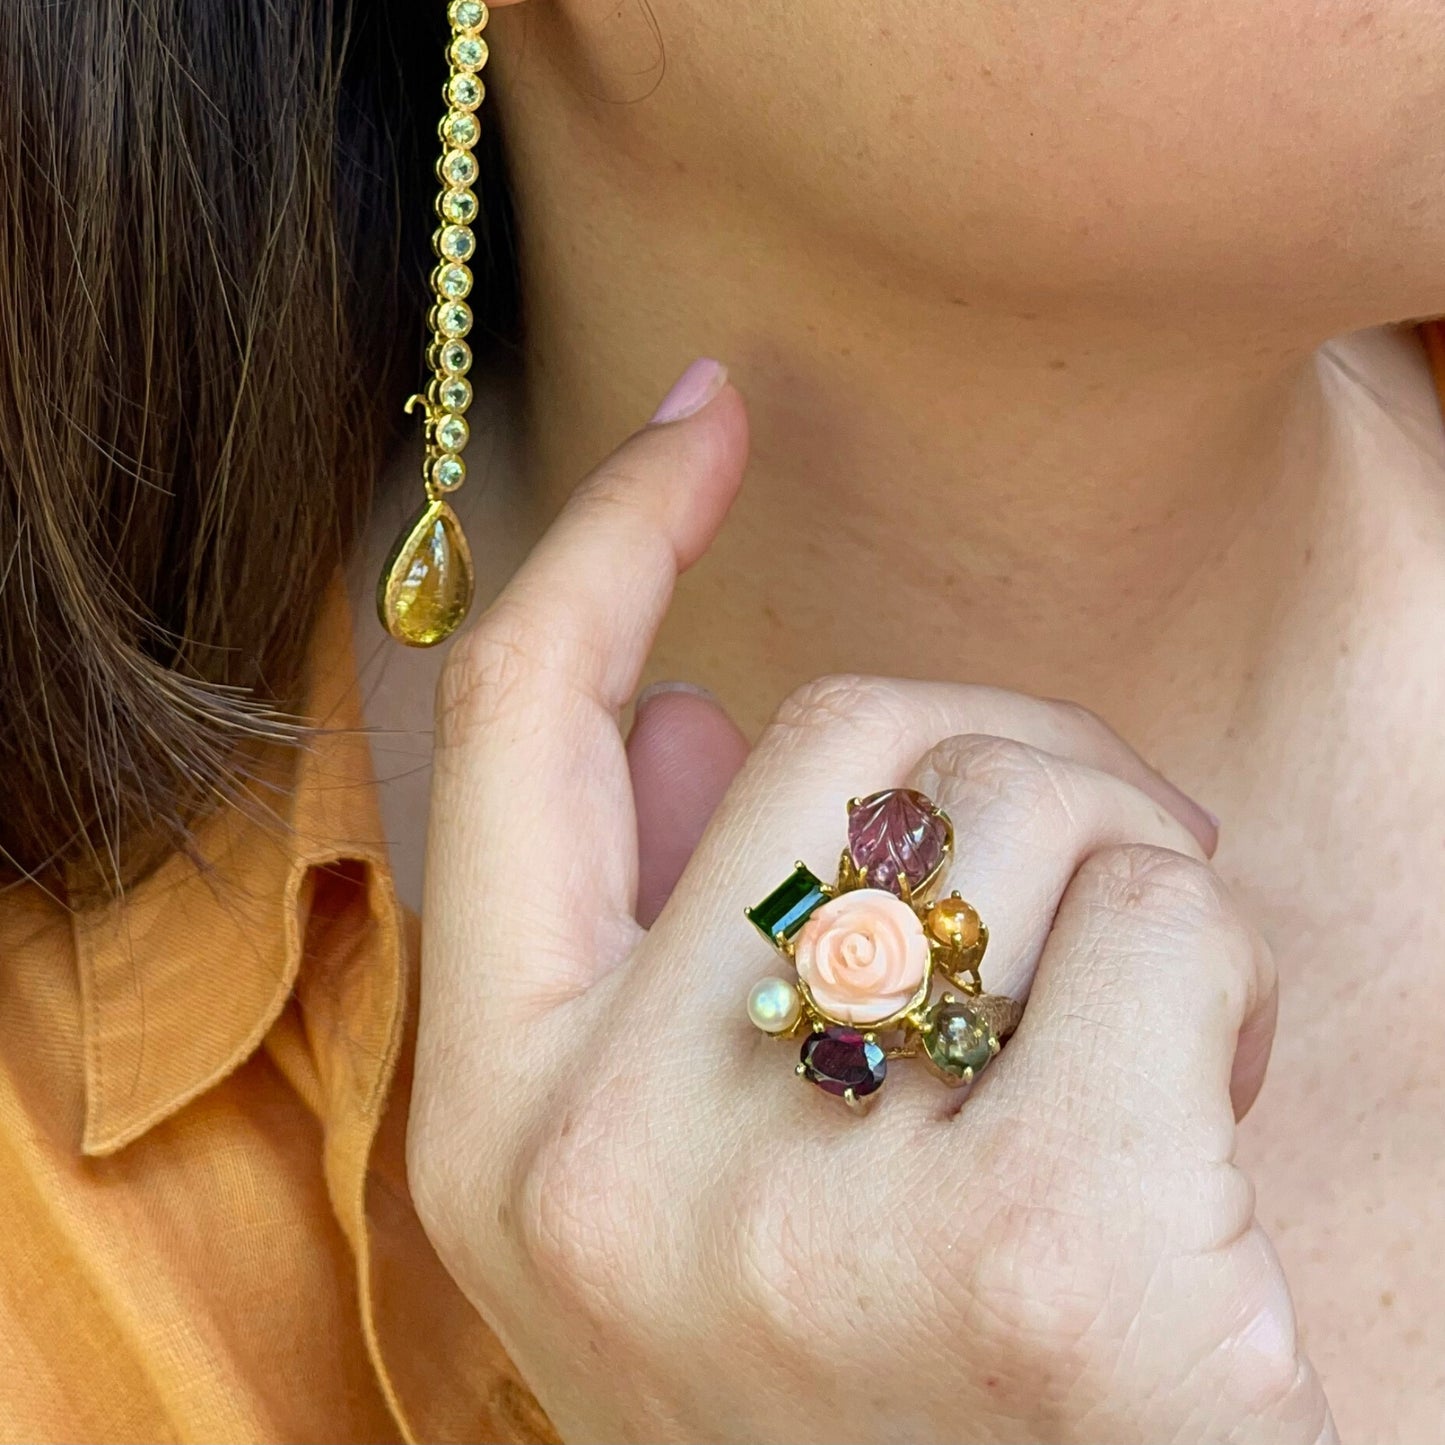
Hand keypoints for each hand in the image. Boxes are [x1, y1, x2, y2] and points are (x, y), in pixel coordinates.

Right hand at [408, 367, 1333, 1443]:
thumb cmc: (854, 1379)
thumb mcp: (666, 1192)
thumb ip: (644, 944)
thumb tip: (691, 704)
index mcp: (501, 1131)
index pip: (516, 728)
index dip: (607, 535)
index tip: (702, 412)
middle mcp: (606, 1170)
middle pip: (831, 723)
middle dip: (992, 754)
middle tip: (1069, 886)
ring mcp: (815, 1225)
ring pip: (1017, 797)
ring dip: (1117, 867)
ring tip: (1123, 1045)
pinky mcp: (1052, 1265)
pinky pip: (1165, 915)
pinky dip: (1218, 971)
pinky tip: (1199, 1117)